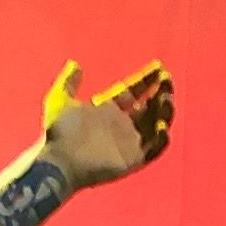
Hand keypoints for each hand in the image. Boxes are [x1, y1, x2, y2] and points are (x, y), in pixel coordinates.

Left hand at [41, 61, 174, 184]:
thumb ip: (69, 82)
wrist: (59, 161)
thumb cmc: (60, 132)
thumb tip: (75, 64)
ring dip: (165, 111)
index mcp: (108, 109)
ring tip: (166, 98)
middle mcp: (123, 124)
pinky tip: (161, 126)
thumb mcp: (60, 101)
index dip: (147, 79)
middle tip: (166, 80)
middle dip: (161, 92)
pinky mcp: (134, 160)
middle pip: (150, 106)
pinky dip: (162, 138)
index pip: (134, 91)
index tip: (159, 67)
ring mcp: (130, 142)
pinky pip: (155, 149)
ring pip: (156, 124)